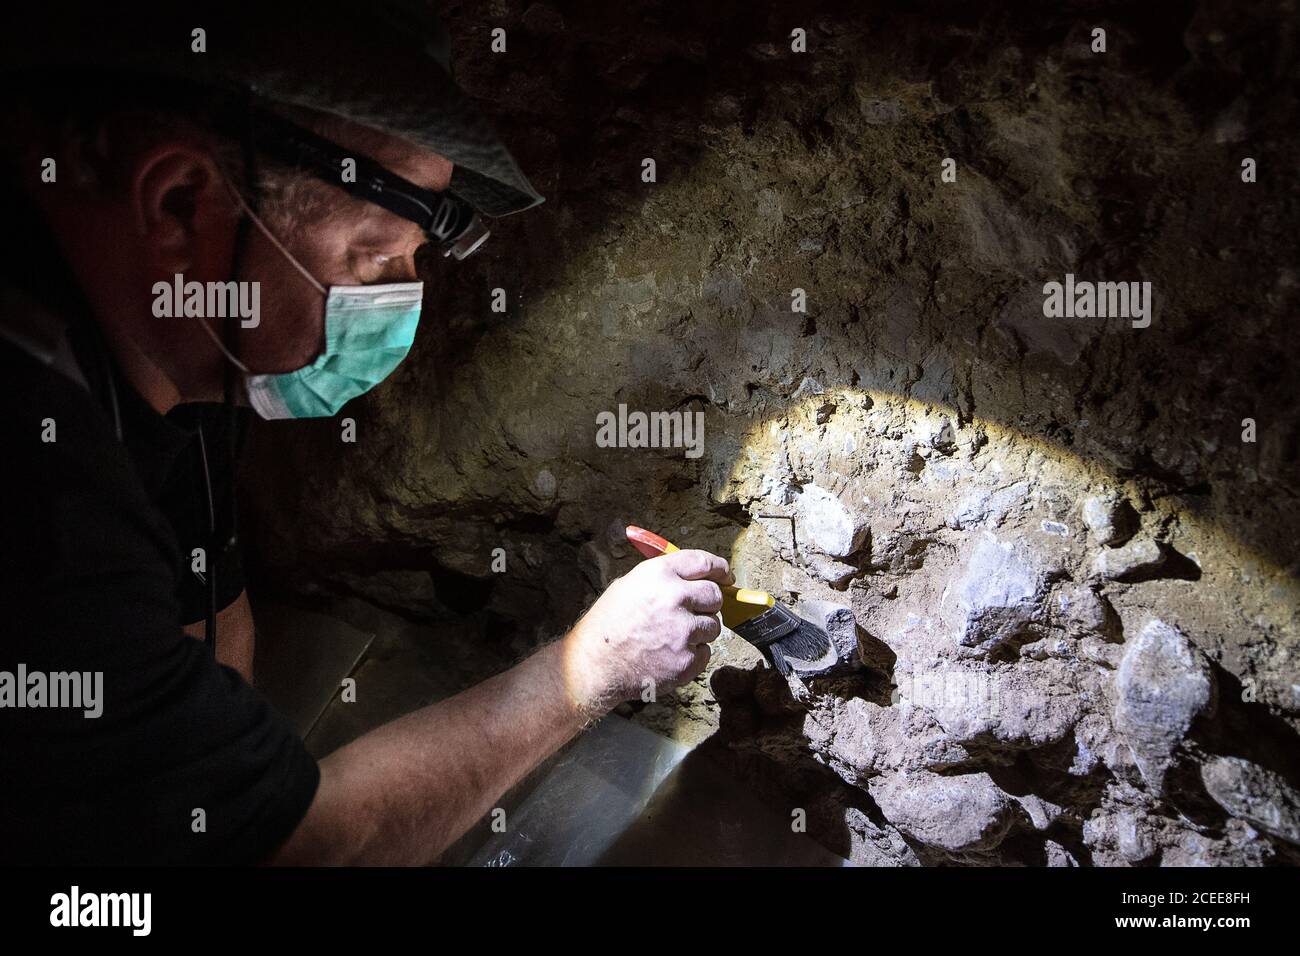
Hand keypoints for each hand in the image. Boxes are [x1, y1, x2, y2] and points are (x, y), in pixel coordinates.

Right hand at [563, 549, 732, 717]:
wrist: (594, 664)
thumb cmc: (609, 624)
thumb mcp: (629, 585)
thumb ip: (664, 577)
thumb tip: (695, 577)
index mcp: (660, 575)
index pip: (704, 562)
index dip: (719, 569)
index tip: (725, 575)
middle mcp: (675, 598)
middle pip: (715, 595)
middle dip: (708, 603)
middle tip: (693, 611)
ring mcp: (683, 631)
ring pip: (713, 626)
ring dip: (699, 631)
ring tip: (671, 637)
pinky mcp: (687, 660)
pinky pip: (705, 653)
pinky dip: (692, 655)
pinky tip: (669, 655)